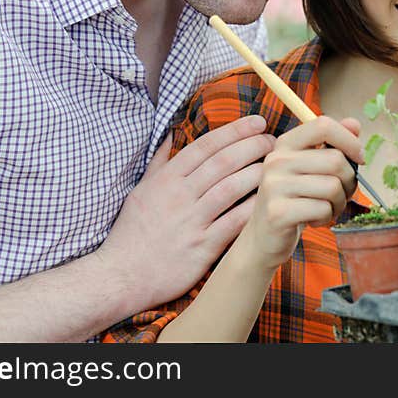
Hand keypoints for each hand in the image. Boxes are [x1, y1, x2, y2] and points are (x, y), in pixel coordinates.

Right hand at [97, 115, 274, 308]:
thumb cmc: (132, 233)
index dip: (234, 130)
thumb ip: (159, 162)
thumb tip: (169, 135)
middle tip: (271, 140)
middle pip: (223, 162)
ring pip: (231, 188)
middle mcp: (179, 195)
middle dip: (252, 146)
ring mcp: (191, 221)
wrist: (121, 276)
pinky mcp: (201, 247)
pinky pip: (233, 223)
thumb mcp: (140, 191)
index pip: (205, 145)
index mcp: (166, 179)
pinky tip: (269, 199)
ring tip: (276, 166)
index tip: (256, 122)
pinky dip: (253, 209)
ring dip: (257, 173)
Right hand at [236, 116, 361, 273]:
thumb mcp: (312, 168)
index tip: (359, 158)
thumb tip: (354, 124)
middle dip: (349, 181)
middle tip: (340, 194)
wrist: (264, 236)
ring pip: (333, 187)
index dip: (349, 140)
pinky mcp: (278, 212)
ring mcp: (274, 185)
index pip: (323, 125)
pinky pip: (323, 209)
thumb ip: (332, 144)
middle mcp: (276, 160)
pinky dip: (326, 217)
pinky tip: (313, 219)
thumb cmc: (295, 199)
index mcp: (285, 144)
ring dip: (339, 203)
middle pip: (335, 160)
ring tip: (326, 208)